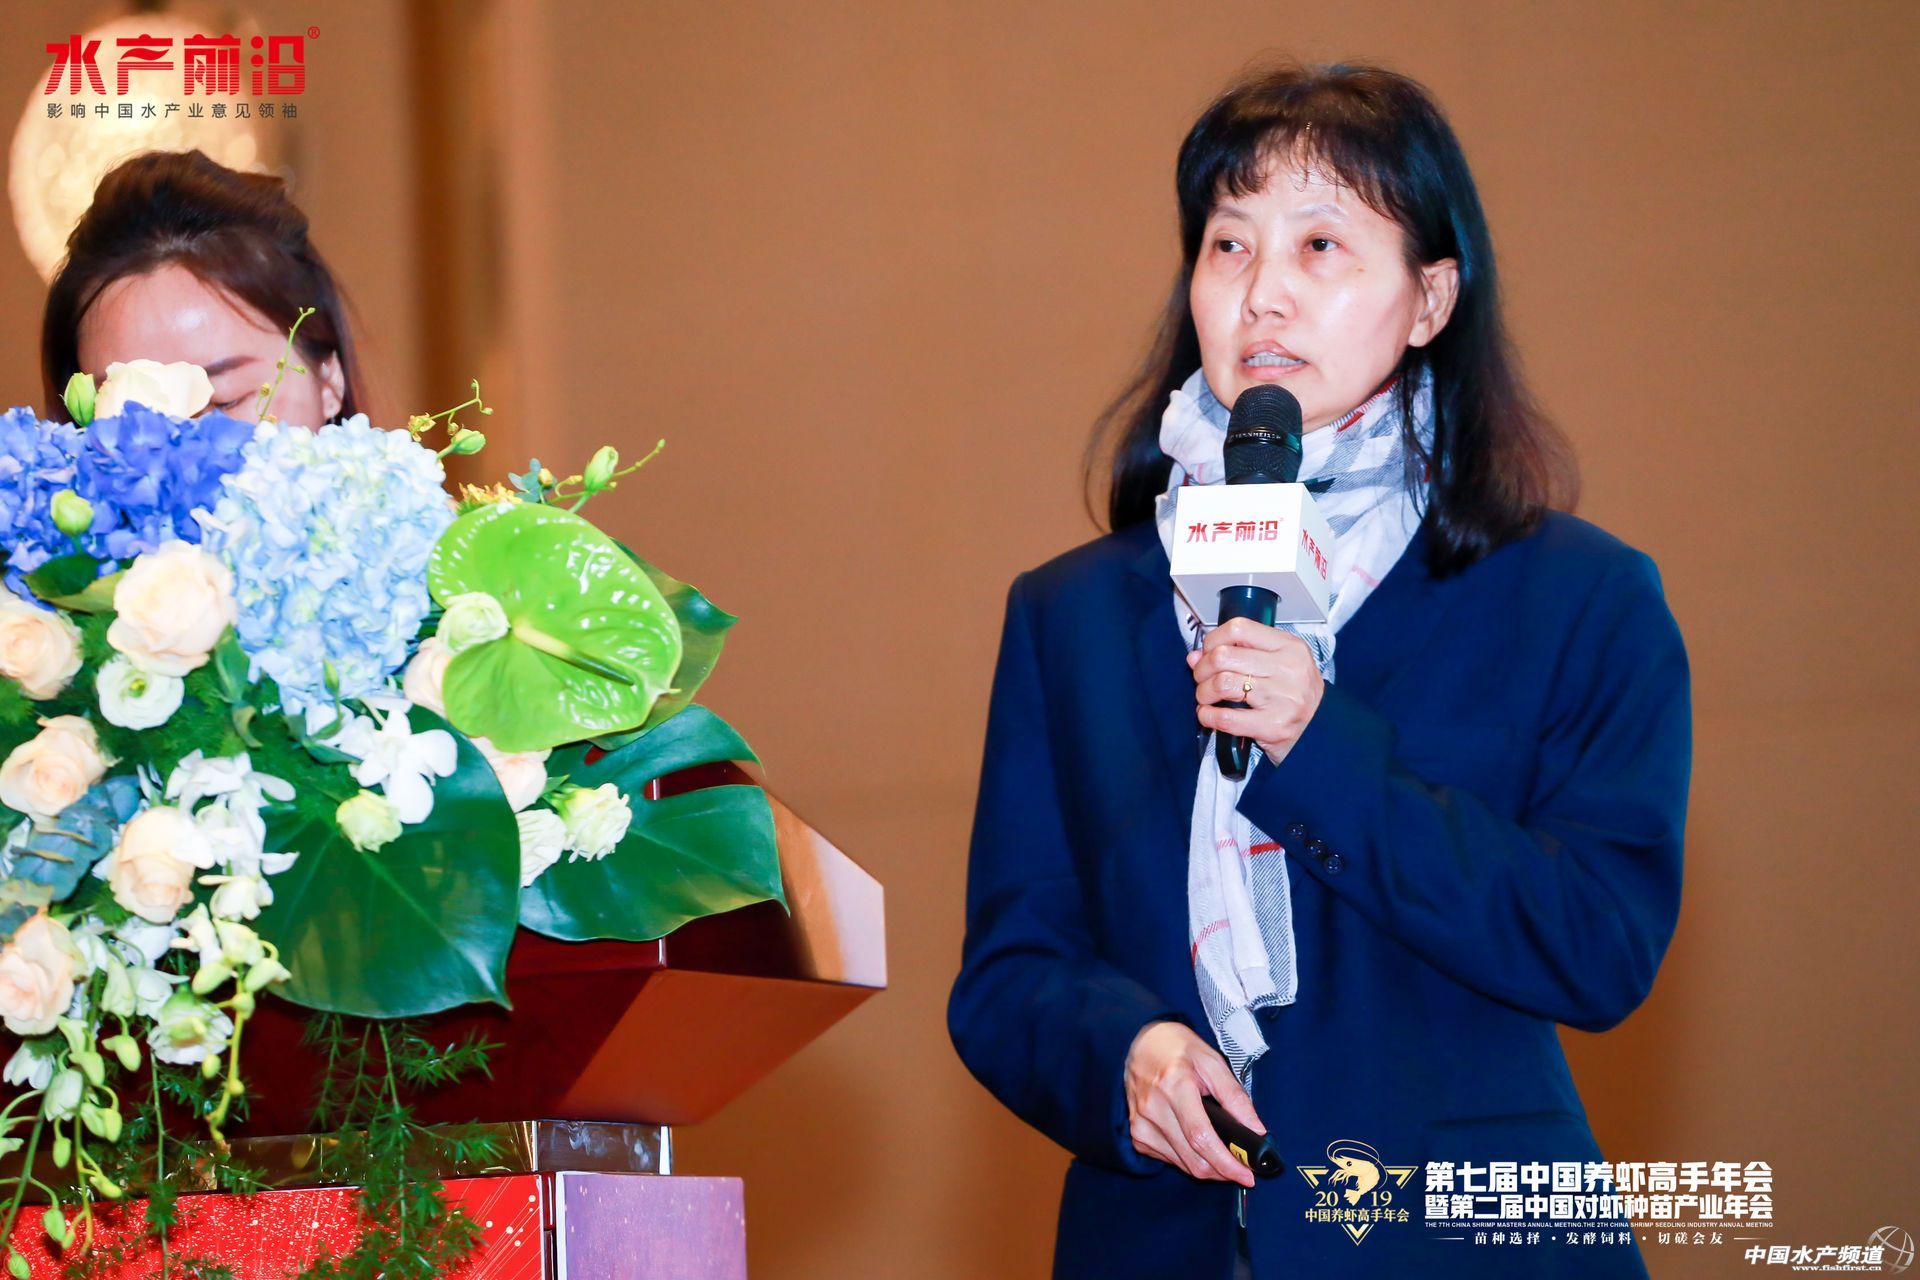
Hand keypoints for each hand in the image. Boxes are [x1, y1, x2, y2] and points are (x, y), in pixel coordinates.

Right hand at [1123, 1019, 1264, 1186]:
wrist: (1141, 1044)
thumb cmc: (1178, 1049)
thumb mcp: (1212, 1062)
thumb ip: (1235, 1097)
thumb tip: (1257, 1130)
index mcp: (1174, 1085)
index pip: (1201, 1137)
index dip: (1227, 1162)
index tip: (1248, 1174)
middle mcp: (1153, 1109)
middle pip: (1194, 1159)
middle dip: (1224, 1171)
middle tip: (1243, 1169)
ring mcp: (1142, 1125)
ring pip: (1184, 1165)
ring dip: (1209, 1167)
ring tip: (1223, 1152)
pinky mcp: (1138, 1136)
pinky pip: (1171, 1160)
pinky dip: (1190, 1159)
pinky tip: (1198, 1143)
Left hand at [1187, 617, 1323, 763]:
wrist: (1321, 732)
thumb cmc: (1295, 696)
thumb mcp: (1277, 665)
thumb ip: (1239, 655)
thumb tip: (1196, 656)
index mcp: (1289, 647)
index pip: (1239, 628)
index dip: (1213, 639)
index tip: (1208, 651)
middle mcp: (1288, 669)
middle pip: (1224, 656)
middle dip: (1203, 669)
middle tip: (1202, 678)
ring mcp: (1282, 698)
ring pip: (1222, 683)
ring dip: (1203, 692)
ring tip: (1206, 698)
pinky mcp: (1274, 726)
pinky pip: (1226, 718)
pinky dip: (1208, 716)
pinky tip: (1208, 715)